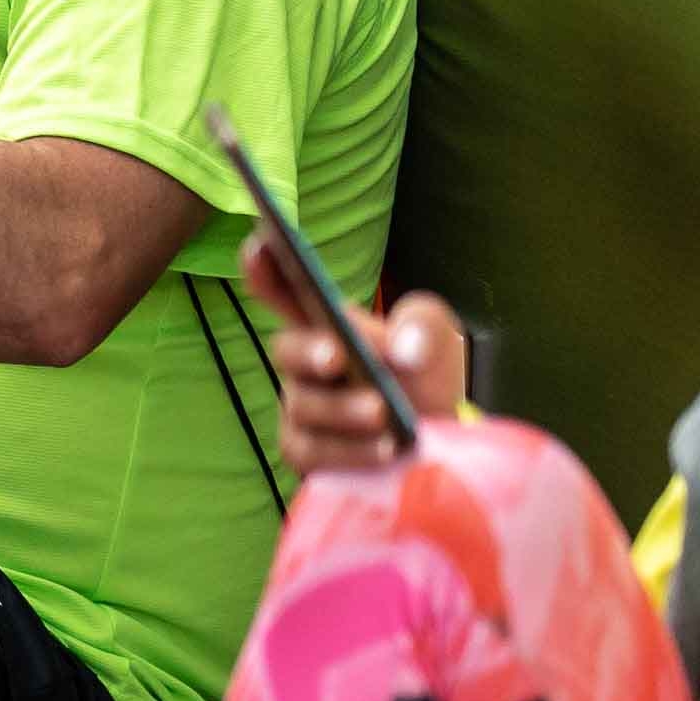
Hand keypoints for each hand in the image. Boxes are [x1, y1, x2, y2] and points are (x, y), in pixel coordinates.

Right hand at [247, 234, 469, 475]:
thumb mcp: (437, 337)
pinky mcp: (307, 453)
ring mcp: (301, 411)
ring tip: (383, 414)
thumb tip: (402, 350)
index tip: (259, 247)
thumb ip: (424, 325)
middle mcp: (304, 364)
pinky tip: (383, 449)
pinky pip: (312, 453)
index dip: (265, 269)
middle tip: (337, 356)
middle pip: (286, 351)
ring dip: (343, 409)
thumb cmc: (423, 377)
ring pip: (303, 406)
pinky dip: (349, 451)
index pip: (284, 291)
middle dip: (308, 352)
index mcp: (326, 323)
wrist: (440, 438)